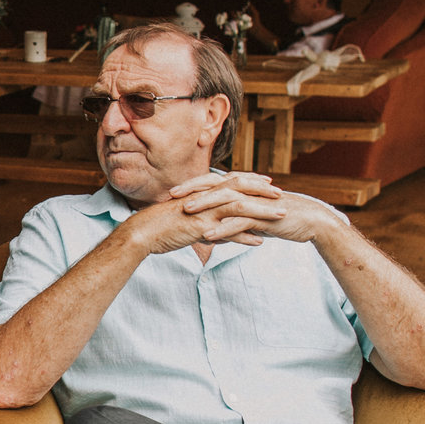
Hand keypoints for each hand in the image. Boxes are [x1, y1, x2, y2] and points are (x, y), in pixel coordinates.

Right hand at [123, 195, 267, 254]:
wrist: (143, 232)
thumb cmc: (161, 228)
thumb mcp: (189, 224)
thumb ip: (209, 228)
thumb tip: (223, 237)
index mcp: (203, 193)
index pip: (232, 182)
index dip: (251, 181)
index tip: (267, 184)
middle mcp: (206, 198)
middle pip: (241, 189)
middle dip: (263, 191)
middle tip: (281, 194)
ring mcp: (205, 211)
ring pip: (240, 207)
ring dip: (262, 211)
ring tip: (281, 216)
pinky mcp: (202, 226)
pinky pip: (228, 230)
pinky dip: (245, 235)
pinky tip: (260, 242)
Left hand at [166, 171, 341, 243]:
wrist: (311, 222)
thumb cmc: (281, 218)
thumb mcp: (254, 214)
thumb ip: (236, 214)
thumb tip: (217, 221)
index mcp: (244, 188)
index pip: (213, 182)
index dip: (193, 185)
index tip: (172, 191)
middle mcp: (248, 191)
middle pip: (216, 186)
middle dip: (193, 189)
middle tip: (170, 195)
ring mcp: (256, 203)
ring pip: (226, 201)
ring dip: (205, 206)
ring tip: (185, 212)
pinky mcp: (264, 217)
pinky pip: (240, 222)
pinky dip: (223, 228)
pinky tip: (208, 235)